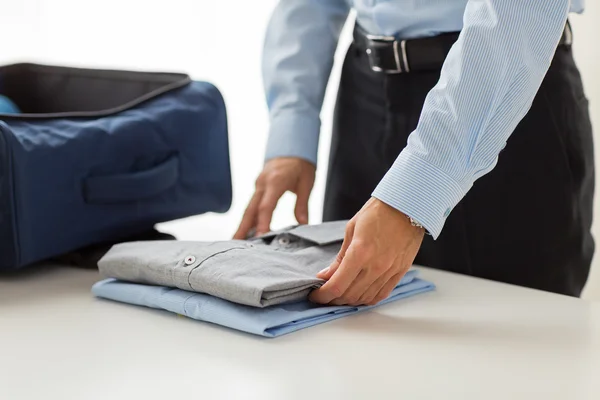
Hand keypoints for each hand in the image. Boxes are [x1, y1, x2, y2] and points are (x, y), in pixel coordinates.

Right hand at [234, 157, 315, 238]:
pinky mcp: (258, 187)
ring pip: (248, 208)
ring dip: (243, 225)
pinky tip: (248, 231)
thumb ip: (302, 204)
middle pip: (250, 210)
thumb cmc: (301, 164)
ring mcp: (258, 185)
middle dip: (242, 228)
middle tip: (234, 244)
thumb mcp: (307, 183)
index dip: (262, 223)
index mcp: (275, 181)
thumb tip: (303, 224)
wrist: (292, 146)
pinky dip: (249, 218)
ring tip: (236, 241)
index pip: (266, 206)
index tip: (260, 237)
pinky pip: (252, 205)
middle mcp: (263, 184)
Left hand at [309, 197, 424, 305]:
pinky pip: (381, 294)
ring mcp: (389, 271)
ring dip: (349, 301)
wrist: (408, 206)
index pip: (337, 285)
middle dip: (332, 299)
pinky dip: (367, 299)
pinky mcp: (400, 272)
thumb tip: (327, 275)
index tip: (315, 295)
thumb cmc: (379, 211)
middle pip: (349, 295)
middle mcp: (375, 266)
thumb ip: (340, 257)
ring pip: (364, 298)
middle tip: (324, 294)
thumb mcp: (351, 229)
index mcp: (360, 252)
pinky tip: (358, 295)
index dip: (322, 295)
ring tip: (339, 294)